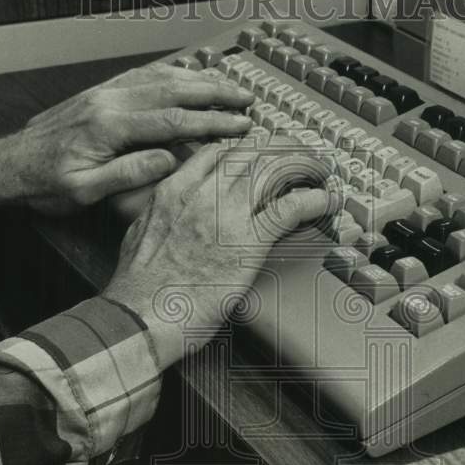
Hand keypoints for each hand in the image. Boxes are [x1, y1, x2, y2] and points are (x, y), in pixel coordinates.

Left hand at [0, 64, 254, 215]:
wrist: (7, 166)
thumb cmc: (43, 185)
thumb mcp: (84, 192)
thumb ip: (128, 174)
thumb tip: (170, 159)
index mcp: (108, 127)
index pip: (173, 120)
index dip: (212, 121)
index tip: (240, 125)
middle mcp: (108, 101)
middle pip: (173, 90)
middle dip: (215, 92)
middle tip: (246, 97)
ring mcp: (103, 92)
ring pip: (159, 77)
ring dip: (197, 79)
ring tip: (227, 83)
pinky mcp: (98, 93)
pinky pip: (140, 76)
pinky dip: (169, 73)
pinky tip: (186, 75)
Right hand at [102, 134, 337, 369]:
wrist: (141, 316)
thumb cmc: (138, 289)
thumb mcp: (138, 235)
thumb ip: (158, 215)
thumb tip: (165, 212)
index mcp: (174, 191)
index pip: (217, 151)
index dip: (245, 148)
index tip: (259, 152)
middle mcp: (202, 194)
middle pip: (251, 152)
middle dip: (281, 148)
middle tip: (299, 154)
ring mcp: (227, 215)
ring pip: (274, 169)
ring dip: (302, 166)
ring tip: (318, 170)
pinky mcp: (249, 242)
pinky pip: (290, 208)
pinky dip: (313, 200)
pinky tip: (326, 200)